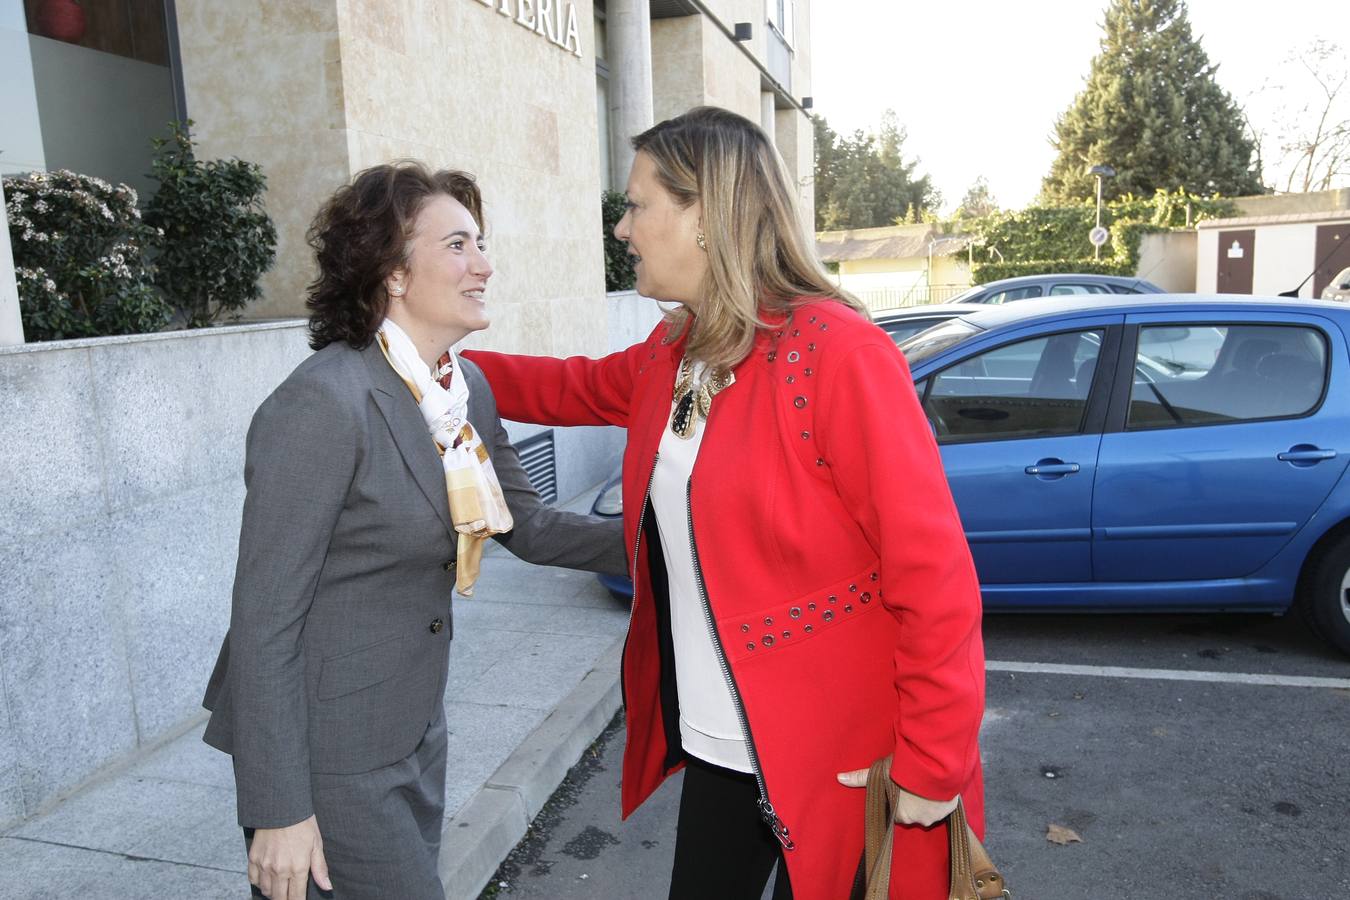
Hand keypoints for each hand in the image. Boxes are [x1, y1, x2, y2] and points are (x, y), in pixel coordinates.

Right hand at [248, 814, 331, 899]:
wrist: (281, 807)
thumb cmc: (302, 824)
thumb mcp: (316, 844)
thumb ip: (320, 868)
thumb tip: (327, 887)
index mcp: (298, 867)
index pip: (296, 897)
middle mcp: (279, 870)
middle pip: (279, 897)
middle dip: (285, 899)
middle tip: (290, 894)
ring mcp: (264, 865)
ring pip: (266, 891)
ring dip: (273, 892)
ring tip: (280, 886)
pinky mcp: (253, 858)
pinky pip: (253, 880)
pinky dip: (260, 882)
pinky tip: (267, 878)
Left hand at [836, 768, 959, 826]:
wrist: (935, 768)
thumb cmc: (906, 770)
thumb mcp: (881, 771)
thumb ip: (861, 777)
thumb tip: (839, 778)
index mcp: (899, 814)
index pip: (895, 812)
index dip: (896, 800)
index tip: (898, 789)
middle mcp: (916, 820)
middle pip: (912, 814)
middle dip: (912, 802)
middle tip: (912, 786)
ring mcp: (933, 817)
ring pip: (927, 812)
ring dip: (926, 802)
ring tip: (926, 786)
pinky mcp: (948, 811)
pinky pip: (943, 808)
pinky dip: (941, 800)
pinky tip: (937, 788)